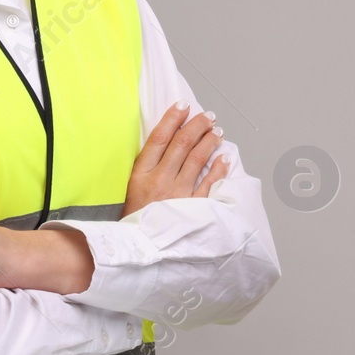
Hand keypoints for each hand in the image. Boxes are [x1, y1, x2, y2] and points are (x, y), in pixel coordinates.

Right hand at [123, 101, 229, 217]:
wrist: (139, 248)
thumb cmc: (134, 218)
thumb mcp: (130, 189)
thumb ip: (146, 168)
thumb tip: (165, 144)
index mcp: (141, 174)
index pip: (159, 138)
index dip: (172, 119)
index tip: (182, 106)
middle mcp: (160, 181)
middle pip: (181, 144)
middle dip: (197, 125)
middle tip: (207, 116)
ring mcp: (178, 194)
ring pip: (197, 159)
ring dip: (209, 141)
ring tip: (217, 130)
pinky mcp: (193, 208)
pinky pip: (210, 183)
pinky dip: (218, 168)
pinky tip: (224, 157)